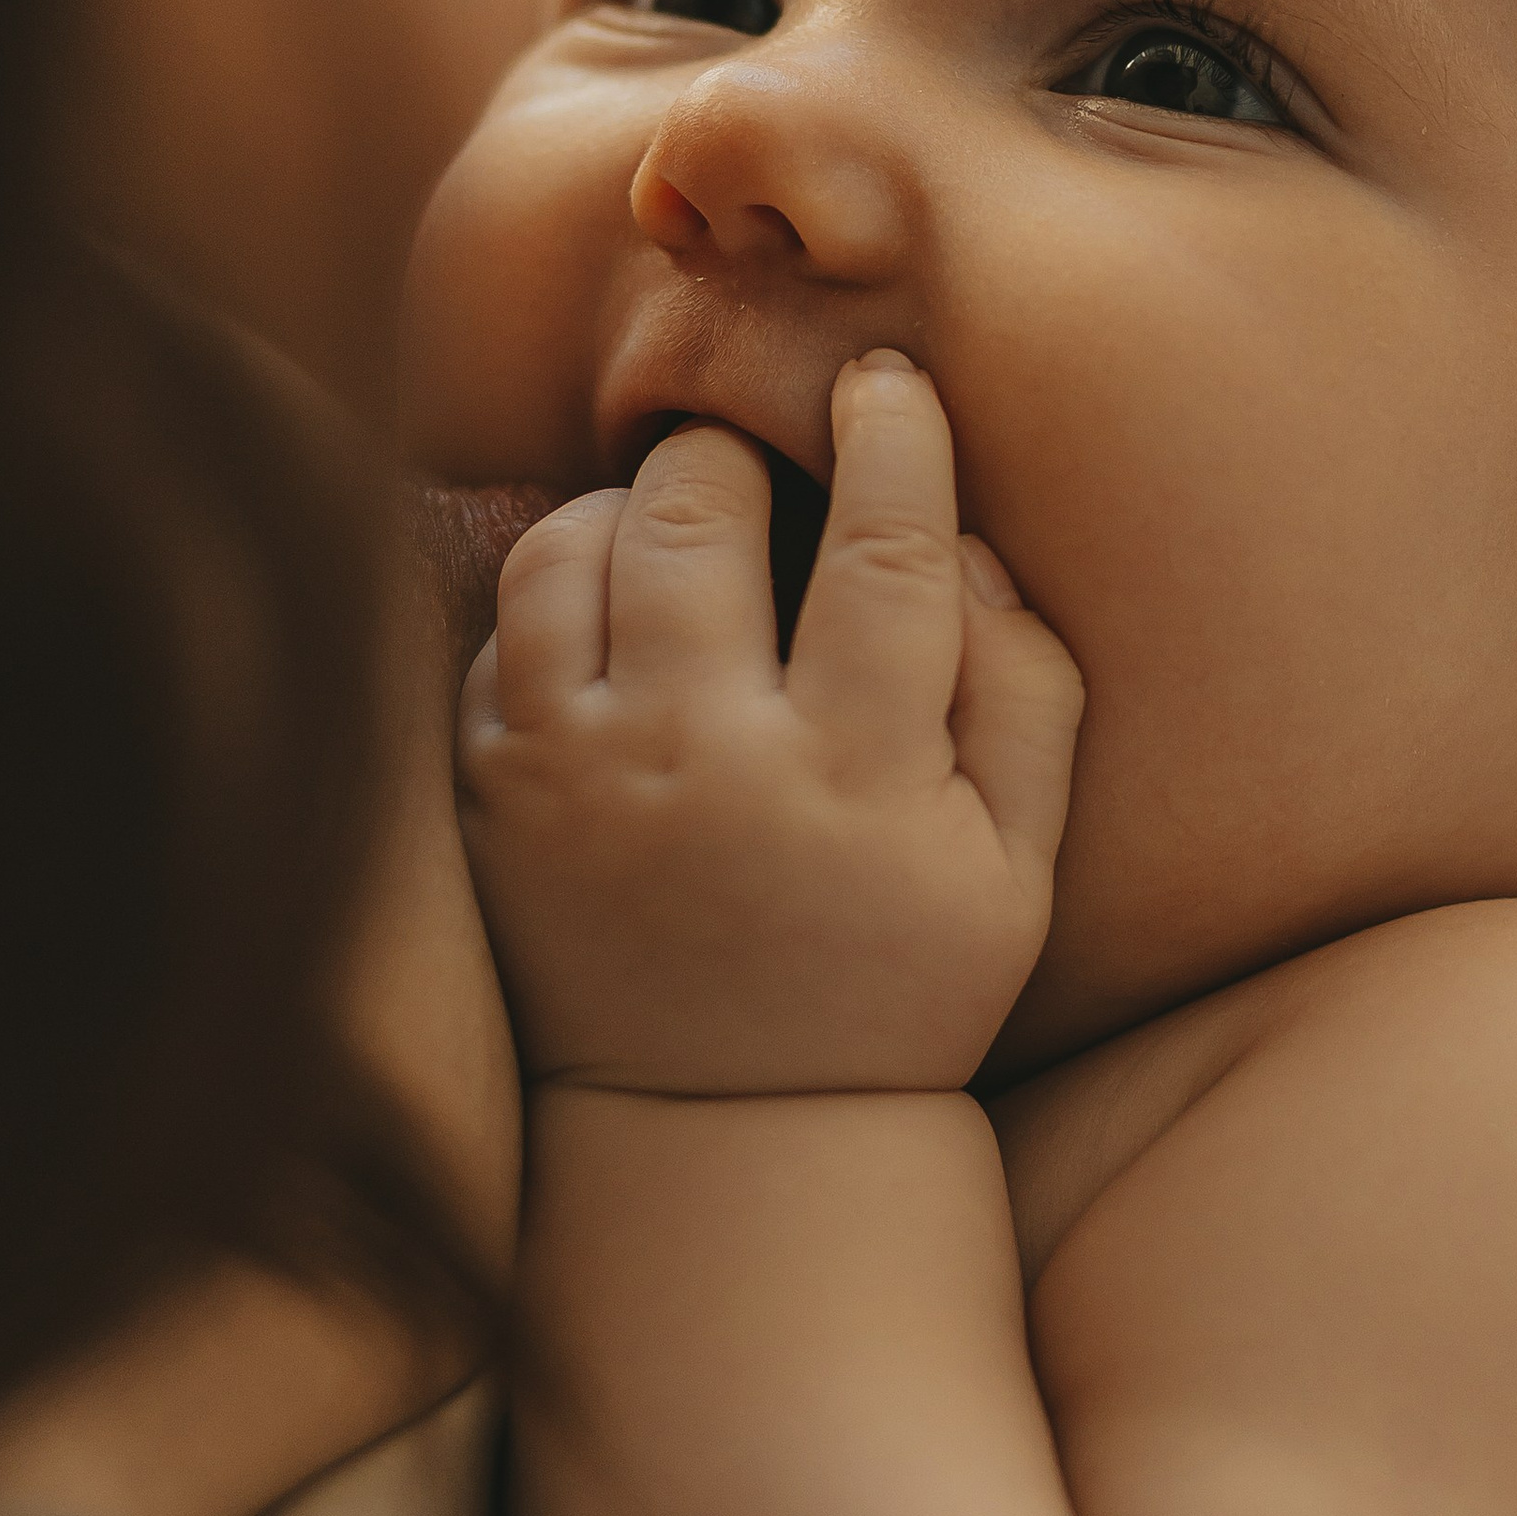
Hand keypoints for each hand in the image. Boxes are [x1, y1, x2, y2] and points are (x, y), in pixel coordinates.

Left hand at [457, 353, 1083, 1096]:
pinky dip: (556, 596)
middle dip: (734, 453)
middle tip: (763, 466)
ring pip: (568, 548)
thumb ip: (1026, 690)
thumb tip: (968, 537)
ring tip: (675, 530)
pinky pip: (497, 630)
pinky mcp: (490, 800)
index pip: (885, 551)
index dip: (893, 438)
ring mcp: (577, 781)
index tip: (885, 383)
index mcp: (856, 778)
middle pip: (696, 511)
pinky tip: (614, 625)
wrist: (724, 1131)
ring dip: (627, 507)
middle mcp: (703, 763)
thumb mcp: (1017, 864)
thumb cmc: (897, 978)